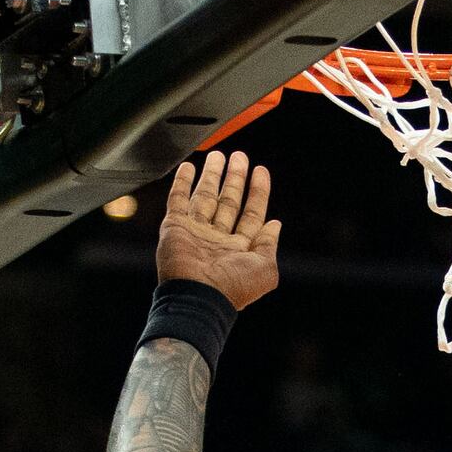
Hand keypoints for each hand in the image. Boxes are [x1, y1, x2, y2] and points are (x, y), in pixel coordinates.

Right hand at [154, 152, 282, 309]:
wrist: (197, 297)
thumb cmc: (232, 288)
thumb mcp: (265, 269)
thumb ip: (270, 244)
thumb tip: (276, 224)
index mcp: (239, 248)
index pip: (252, 213)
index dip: (258, 191)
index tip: (260, 171)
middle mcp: (218, 239)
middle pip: (229, 201)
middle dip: (235, 178)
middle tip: (239, 156)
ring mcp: (196, 232)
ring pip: (205, 197)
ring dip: (211, 175)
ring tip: (217, 154)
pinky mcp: (175, 227)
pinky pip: (178, 200)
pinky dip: (182, 182)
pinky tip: (188, 167)